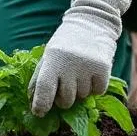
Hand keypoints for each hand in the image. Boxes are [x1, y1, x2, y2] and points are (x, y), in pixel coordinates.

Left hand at [28, 0, 132, 115]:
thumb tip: (33, 102)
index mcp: (52, 59)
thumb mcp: (48, 55)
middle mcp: (69, 64)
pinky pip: (98, 92)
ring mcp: (87, 68)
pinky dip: (94, 87)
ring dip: (80, 90)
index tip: (38, 113)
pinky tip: (91, 72)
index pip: (44, 88)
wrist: (92, 22)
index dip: (40, 104)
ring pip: (82, 97)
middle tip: (65, 85)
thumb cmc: (65, 43)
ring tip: (79, 72)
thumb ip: (40, 77)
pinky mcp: (104, 70)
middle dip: (64, 99)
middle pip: (65, 101)